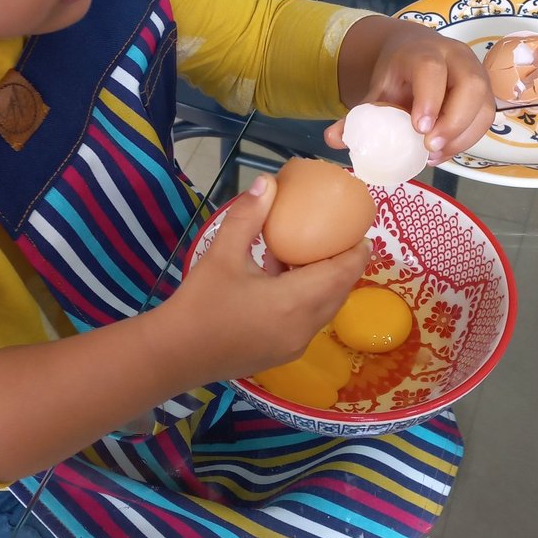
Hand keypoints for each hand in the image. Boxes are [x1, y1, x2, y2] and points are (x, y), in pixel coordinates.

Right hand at [168, 174, 369, 382]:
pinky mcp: (281, 354)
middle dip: (344, 267)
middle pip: (338, 293)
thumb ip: (248, 217)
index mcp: (295, 302)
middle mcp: (303, 328)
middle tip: (341, 240)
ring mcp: (294, 345)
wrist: (174, 355)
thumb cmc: (200, 303)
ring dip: (324, 284)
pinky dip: (306, 300)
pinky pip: (307, 322)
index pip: (342, 275)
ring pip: (324, 310)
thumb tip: (267, 182)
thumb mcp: (222, 254)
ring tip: (310, 256)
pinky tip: (280, 280)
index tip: (363, 233)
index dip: (357, 254)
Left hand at [325, 16, 495, 163]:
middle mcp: (455, 57)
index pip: (431, 69)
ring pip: (483, 104)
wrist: (415, 54)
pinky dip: (466, 140)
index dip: (429, 99)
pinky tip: (442, 153)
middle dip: (453, 121)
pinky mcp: (485, 93)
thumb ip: (357, 115)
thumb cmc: (395, 76)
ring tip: (433, 155)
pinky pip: (486, 118)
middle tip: (429, 147)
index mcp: (423, 52)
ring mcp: (475, 73)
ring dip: (462, 135)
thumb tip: (333, 139)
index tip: (419, 129)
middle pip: (470, 85)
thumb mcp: (376, 91)